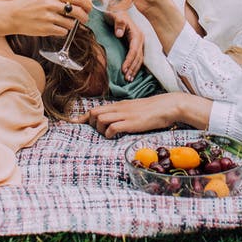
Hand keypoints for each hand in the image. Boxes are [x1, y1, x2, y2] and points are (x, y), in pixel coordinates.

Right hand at [5, 0, 91, 36]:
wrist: (11, 15)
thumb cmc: (28, 5)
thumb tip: (77, 4)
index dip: (87, 4)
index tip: (89, 8)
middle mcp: (52, 4)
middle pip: (78, 12)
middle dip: (84, 17)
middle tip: (85, 19)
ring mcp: (49, 17)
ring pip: (71, 24)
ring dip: (70, 25)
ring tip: (63, 23)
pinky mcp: (46, 29)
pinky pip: (63, 32)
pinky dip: (62, 31)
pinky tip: (55, 28)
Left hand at [78, 93, 201, 137]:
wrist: (167, 106)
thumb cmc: (153, 110)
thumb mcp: (135, 109)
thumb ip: (124, 113)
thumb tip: (116, 120)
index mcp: (119, 105)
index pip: (96, 109)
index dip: (83, 117)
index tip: (73, 122)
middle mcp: (119, 108)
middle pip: (94, 113)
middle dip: (91, 124)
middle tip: (100, 131)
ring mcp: (124, 115)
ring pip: (100, 119)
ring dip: (100, 129)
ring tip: (109, 134)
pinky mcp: (131, 123)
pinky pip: (112, 128)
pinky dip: (110, 134)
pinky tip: (115, 136)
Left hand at [106, 10, 143, 81]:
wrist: (115, 9)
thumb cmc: (115, 12)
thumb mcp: (115, 15)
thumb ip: (118, 23)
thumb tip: (119, 34)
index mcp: (136, 34)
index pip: (134, 50)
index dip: (129, 61)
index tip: (124, 70)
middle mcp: (139, 39)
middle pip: (138, 57)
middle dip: (133, 68)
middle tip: (127, 78)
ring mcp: (138, 43)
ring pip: (139, 59)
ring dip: (134, 69)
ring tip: (129, 79)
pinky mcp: (135, 45)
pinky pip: (137, 58)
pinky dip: (134, 66)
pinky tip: (131, 73)